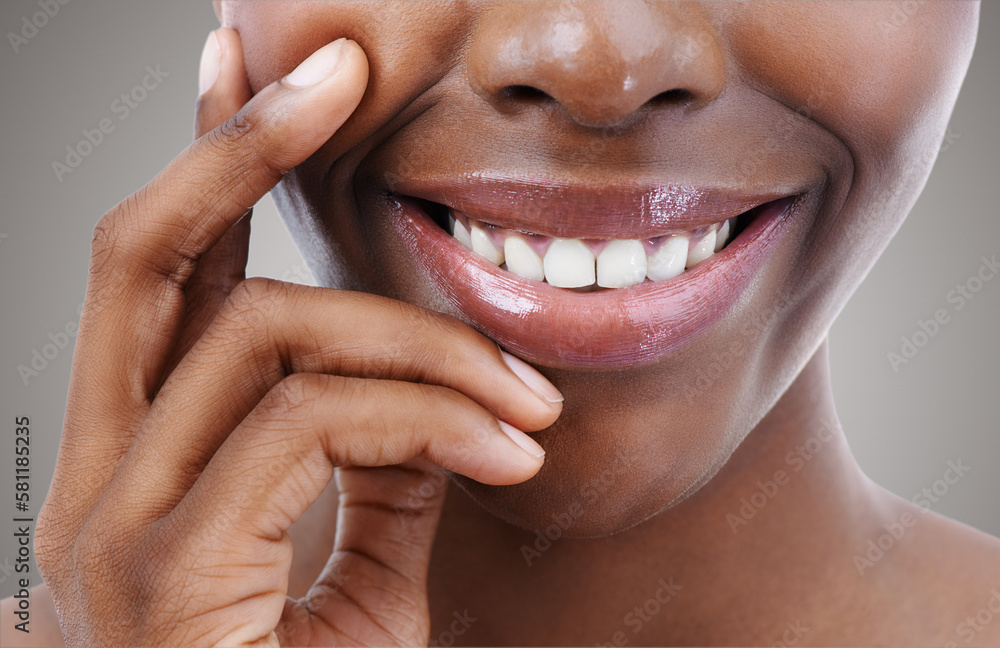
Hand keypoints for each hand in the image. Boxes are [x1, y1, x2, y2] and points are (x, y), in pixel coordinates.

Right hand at [35, 29, 560, 646]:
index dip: (214, 163)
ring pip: (258, 333)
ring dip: (418, 343)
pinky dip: (428, 417)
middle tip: (339, 70)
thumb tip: (442, 394)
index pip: (166, 278)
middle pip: (148, 256)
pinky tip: (506, 452)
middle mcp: (103, 472)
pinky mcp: (165, 565)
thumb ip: (384, 475)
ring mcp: (116, 518)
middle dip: (242, 148)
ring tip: (526, 398)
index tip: (274, 77)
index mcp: (142, 459)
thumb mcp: (359, 578)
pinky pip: (309, 423)